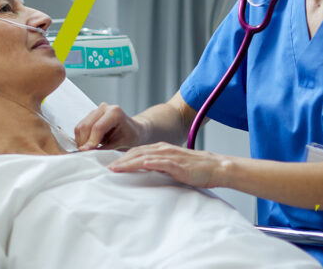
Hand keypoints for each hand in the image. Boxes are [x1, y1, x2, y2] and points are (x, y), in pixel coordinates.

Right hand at [74, 103, 144, 150]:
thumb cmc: (131, 137)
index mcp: (115, 112)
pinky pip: (80, 127)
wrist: (134, 129)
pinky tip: (87, 145)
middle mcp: (104, 108)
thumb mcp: (121, 144)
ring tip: (87, 151)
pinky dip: (80, 138)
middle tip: (85, 154)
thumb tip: (88, 152)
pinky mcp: (91, 115)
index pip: (98, 127)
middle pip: (86, 126)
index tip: (86, 152)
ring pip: (81, 126)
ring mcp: (96, 110)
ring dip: (80, 140)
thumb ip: (105, 148)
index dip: (91, 141)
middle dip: (84, 142)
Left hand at [108, 142, 227, 188]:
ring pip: (146, 156)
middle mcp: (164, 149)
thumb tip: (143, 173)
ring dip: (130, 162)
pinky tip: (142, 164)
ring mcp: (171, 156)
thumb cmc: (195, 169)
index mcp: (161, 149)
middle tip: (106, 167)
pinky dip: (151, 162)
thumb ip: (158, 167)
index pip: (137, 151)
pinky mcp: (179, 165)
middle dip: (121, 160)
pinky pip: (163, 162)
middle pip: (137, 152)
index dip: (123, 157)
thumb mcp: (172, 166)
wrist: (215, 167)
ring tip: (116, 168)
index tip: (110, 164)